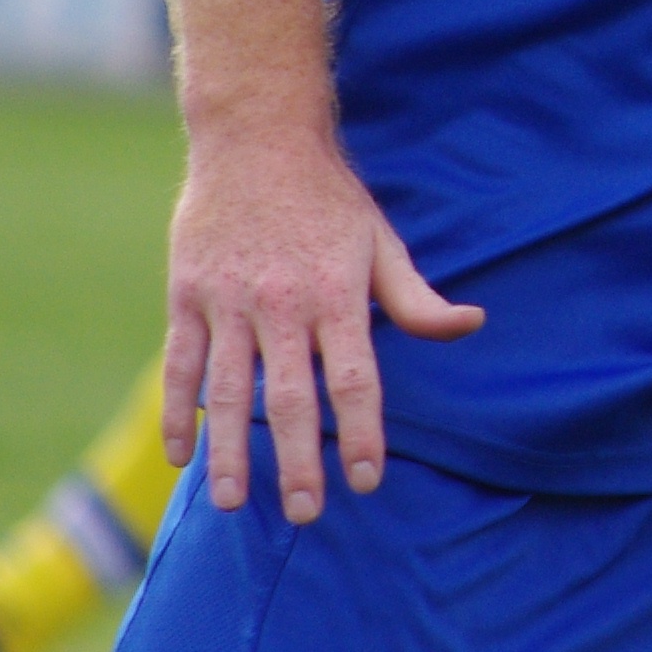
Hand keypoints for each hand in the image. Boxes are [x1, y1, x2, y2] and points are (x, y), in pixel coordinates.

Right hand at [161, 126, 483, 523]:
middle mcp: (282, 303)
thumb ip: (418, 297)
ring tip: (235, 503)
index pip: (353, 378)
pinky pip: (181, 366)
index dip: (362, 433)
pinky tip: (182, 455)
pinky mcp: (187, 295)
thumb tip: (472, 325)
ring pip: (229, 390)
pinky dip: (178, 412)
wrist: (257, 137)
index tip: (368, 480)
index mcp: (337, 293)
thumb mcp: (382, 241)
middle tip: (305, 514)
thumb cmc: (329, 196)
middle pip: (290, 396)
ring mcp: (229, 300)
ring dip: (231, 451)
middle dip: (298, 461)